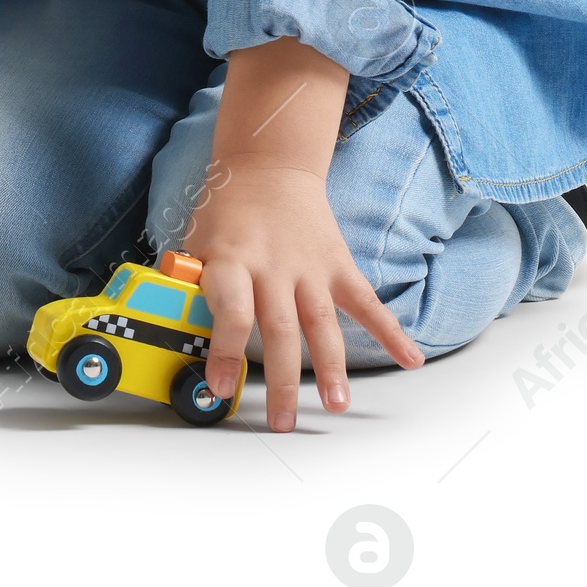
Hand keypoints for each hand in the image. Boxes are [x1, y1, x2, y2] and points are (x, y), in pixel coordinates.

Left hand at [195, 154, 423, 430]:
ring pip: (321, 322)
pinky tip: (409, 360)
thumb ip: (193, 286)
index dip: (226, 350)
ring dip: (330, 367)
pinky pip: (366, 301)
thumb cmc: (227, 212)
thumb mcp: (196, 242)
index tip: (221, 386)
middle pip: (279, 328)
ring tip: (336, 405)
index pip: (231, 309)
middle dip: (280, 380)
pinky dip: (390, 330)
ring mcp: (308, 267)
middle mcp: (272, 266)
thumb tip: (177, 327)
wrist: (268, 165)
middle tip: (282, 420)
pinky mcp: (337, 264)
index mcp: (232, 260)